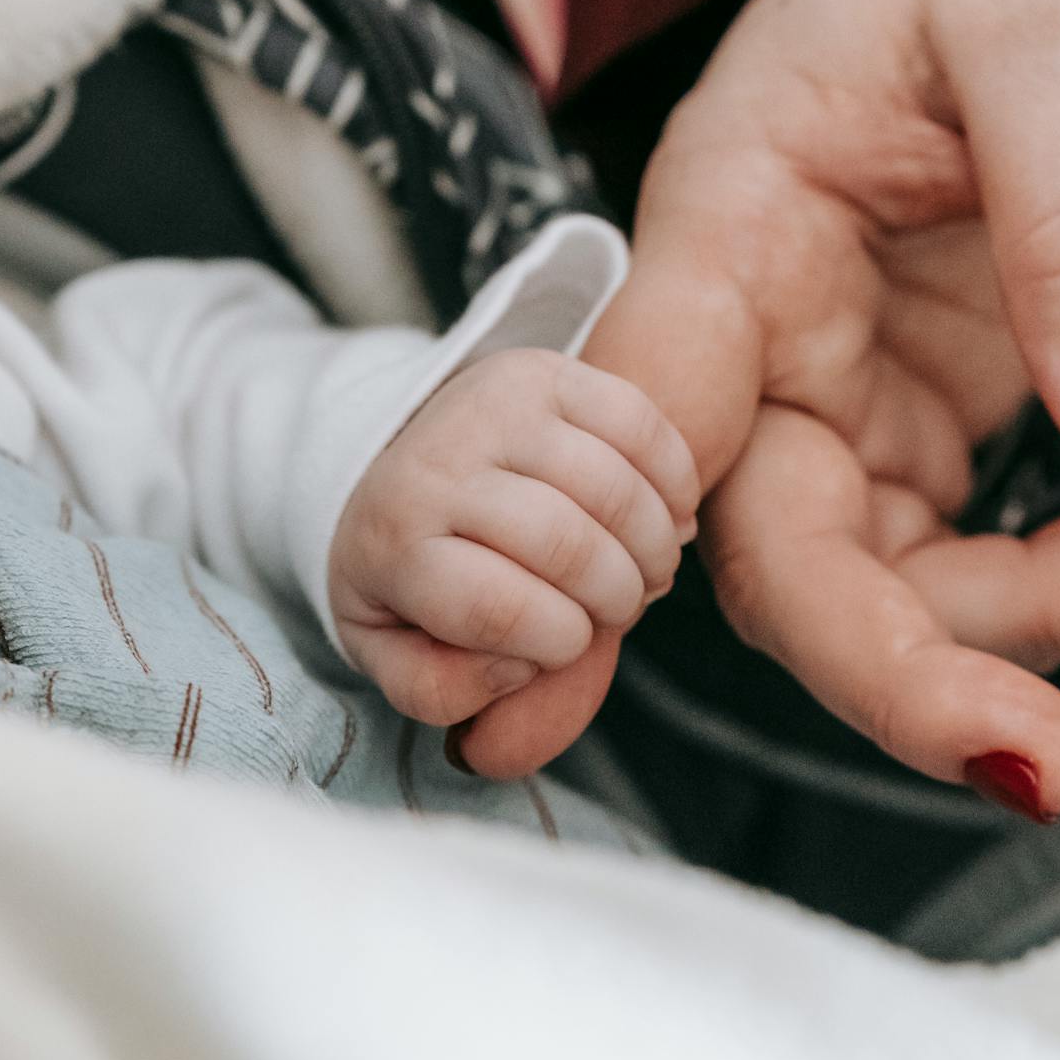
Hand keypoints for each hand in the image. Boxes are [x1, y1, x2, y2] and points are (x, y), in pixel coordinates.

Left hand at [328, 349, 696, 726]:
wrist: (384, 459)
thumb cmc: (407, 576)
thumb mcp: (394, 651)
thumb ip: (441, 689)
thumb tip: (519, 664)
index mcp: (392, 541)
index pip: (498, 610)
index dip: (558, 645)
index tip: (566, 647)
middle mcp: (437, 461)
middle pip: (568, 546)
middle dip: (617, 599)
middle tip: (620, 610)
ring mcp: (493, 405)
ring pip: (613, 488)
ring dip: (653, 548)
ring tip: (648, 569)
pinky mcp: (544, 371)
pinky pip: (640, 424)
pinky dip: (675, 481)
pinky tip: (668, 515)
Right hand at [460, 0, 1059, 810]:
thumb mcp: (1052, 26)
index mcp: (724, 228)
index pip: (649, 415)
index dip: (599, 560)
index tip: (556, 691)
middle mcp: (747, 346)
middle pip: (763, 556)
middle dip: (893, 673)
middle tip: (1037, 760)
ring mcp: (822, 408)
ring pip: (861, 591)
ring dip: (1004, 636)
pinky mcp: (901, 441)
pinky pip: (950, 568)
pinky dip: (1054, 593)